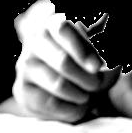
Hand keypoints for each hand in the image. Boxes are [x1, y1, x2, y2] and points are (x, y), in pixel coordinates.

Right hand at [12, 0, 108, 121]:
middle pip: (63, 61)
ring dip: (82, 94)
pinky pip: (49, 103)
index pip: (64, 28)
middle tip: (98, 84)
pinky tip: (79, 105)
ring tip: (89, 94)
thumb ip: (110, 50)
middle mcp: (35, 40)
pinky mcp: (21, 89)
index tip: (97, 67)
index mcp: (56, 22)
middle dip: (89, 78)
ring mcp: (25, 65)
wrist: (77, 86)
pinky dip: (72, 109)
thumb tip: (109, 63)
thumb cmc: (95, 62)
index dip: (82, 49)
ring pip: (58, 84)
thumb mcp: (107, 53)